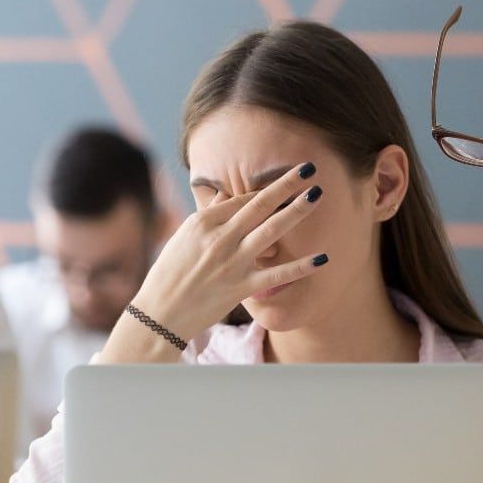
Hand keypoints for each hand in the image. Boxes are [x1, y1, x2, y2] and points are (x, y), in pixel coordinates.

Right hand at [130, 161, 327, 340]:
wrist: (160, 313)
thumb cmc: (169, 274)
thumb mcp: (184, 237)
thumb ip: (208, 215)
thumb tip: (223, 194)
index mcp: (203, 223)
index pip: (241, 199)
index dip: (267, 188)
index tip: (287, 178)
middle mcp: (219, 238)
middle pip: (259, 205)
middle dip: (286, 184)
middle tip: (309, 168)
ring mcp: (232, 263)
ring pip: (270, 231)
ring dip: (295, 212)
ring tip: (316, 195)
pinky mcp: (241, 288)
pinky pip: (276, 275)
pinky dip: (300, 267)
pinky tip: (322, 258)